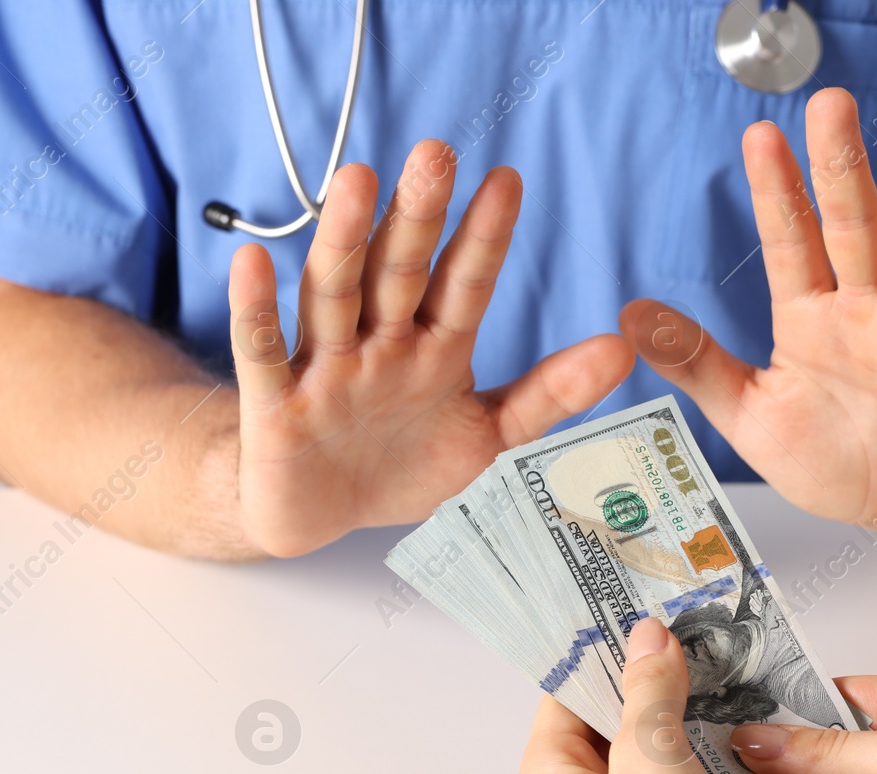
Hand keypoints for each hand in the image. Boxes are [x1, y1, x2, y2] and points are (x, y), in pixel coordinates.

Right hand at [229, 140, 632, 556]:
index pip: (464, 284)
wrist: (320, 516)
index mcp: (434, 348)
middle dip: (417, 217)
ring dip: (344, 241)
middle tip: (436, 154)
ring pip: (334, 296)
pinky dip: (256, 311)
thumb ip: (549, 394)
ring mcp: (325, 369)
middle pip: (398, 272)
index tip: (508, 181)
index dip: (484, 238)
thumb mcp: (488, 437)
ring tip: (355, 181)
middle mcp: (379, 344)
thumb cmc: (403, 465)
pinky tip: (253, 261)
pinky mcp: (275, 407)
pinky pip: (262, 353)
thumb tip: (623, 348)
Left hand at [514, 619, 795, 773]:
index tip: (639, 610)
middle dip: (647, 681)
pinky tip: (733, 741)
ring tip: (719, 676)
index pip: (566, 690)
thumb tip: (646, 639)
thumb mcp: (651, 760)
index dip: (602, 648)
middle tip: (690, 635)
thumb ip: (648, 692)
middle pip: (605, 719)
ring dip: (679, 722)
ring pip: (644, 755)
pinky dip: (697, 764)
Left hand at [621, 89, 876, 556]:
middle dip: (840, 170)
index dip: (778, 193)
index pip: (792, 243)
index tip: (759, 136)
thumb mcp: (752, 414)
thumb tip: (627, 315)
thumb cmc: (833, 459)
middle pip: (854, 228)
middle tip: (827, 103)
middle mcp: (868, 313)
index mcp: (811, 320)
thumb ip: (696, 364)